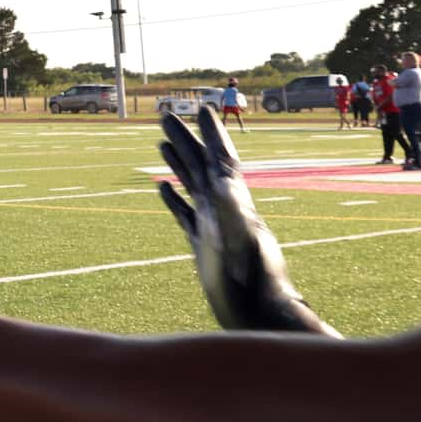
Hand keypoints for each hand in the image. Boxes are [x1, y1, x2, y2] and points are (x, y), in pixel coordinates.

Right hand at [155, 107, 335, 336]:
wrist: (258, 313)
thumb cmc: (255, 280)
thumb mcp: (243, 240)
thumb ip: (232, 210)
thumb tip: (222, 181)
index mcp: (234, 201)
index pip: (220, 158)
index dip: (211, 133)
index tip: (202, 108)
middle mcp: (222, 209)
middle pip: (200, 164)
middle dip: (185, 138)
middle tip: (166, 115)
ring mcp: (211, 226)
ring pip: (190, 185)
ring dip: (178, 162)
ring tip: (163, 143)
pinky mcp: (201, 245)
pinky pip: (183, 214)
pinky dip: (172, 197)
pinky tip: (161, 188)